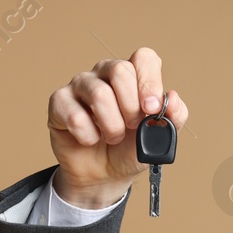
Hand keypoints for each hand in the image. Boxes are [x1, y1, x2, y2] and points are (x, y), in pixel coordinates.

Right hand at [47, 46, 188, 208]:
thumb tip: (173, 98)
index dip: (149, 82)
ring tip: (113, 137)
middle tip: (132, 127)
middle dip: (131, 107)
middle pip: (120, 70)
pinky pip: (75, 116)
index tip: (151, 109)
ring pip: (99, 93)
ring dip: (112, 125)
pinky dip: (89, 136)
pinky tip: (90, 139)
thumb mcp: (158, 137)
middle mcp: (106, 73)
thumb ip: (173, 117)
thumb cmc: (129, 149)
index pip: (143, 58)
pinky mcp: (59, 102)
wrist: (105, 174)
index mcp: (133, 76)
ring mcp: (81, 85)